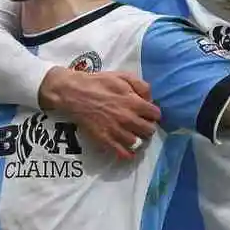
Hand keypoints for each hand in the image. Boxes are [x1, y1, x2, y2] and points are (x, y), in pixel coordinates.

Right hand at [39, 67, 160, 159]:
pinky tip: (127, 149)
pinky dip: (128, 153)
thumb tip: (150, 99)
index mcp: (134, 102)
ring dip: (138, 140)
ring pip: (138, 143)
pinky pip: (122, 153)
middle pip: (149, 131)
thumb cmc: (98, 82)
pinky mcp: (105, 140)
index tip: (147, 114)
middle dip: (147, 127)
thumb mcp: (122, 76)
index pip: (155, 115)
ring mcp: (117, 131)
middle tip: (141, 125)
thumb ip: (141, 86)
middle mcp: (128, 119)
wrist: (73, 93)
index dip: (152, 114)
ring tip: (133, 135)